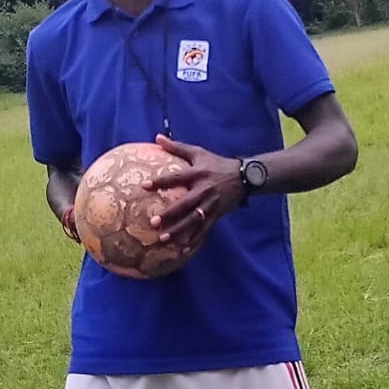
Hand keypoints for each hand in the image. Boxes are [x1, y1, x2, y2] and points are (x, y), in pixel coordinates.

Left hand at [145, 134, 243, 251]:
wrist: (244, 177)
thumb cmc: (217, 163)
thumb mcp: (198, 152)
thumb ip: (177, 147)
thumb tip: (157, 137)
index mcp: (198, 174)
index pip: (176, 178)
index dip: (160, 181)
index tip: (144, 185)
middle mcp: (204, 190)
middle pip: (185, 204)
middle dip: (170, 214)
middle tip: (153, 222)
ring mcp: (211, 205)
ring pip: (193, 221)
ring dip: (179, 231)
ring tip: (163, 239)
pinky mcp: (217, 215)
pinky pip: (204, 230)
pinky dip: (194, 241)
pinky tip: (183, 251)